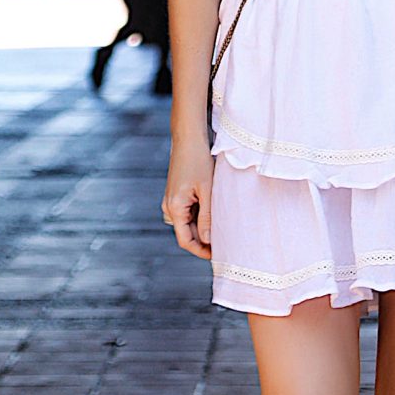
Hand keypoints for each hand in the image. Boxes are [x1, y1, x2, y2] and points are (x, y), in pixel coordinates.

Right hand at [162, 142, 213, 258]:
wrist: (188, 139)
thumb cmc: (198, 161)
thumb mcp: (207, 190)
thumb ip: (207, 217)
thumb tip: (208, 241)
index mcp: (175, 208)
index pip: (185, 241)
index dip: (200, 251)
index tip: (217, 255)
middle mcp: (169, 207)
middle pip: (186, 234)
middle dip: (203, 241)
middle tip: (224, 244)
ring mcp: (172, 201)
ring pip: (188, 224)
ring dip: (202, 229)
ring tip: (222, 230)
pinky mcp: (177, 195)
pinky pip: (188, 213)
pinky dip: (200, 218)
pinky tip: (214, 215)